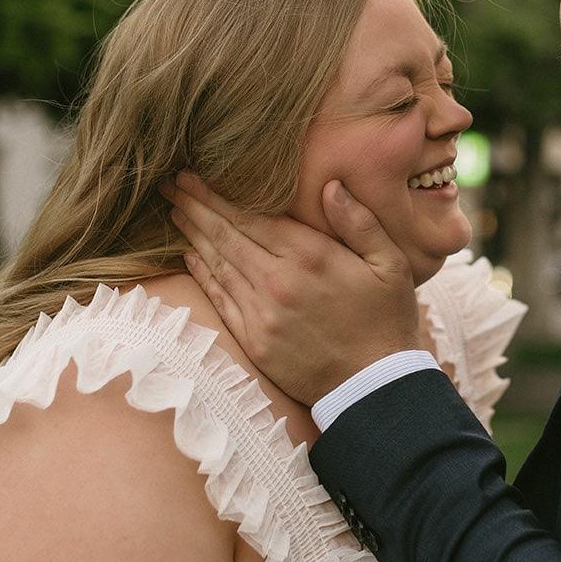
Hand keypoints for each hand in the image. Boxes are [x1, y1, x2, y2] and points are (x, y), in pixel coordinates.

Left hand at [163, 173, 422, 405]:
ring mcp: (262, 314)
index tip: (191, 175)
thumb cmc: (387, 320)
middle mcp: (278, 282)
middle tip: (169, 184)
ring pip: (218, 265)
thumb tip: (330, 186)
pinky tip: (190, 256)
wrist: (374, 386)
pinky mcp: (255, 341)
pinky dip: (202, 274)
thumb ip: (359, 222)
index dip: (216, 195)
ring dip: (193, 236)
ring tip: (175, 212)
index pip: (250, 217)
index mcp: (310, 257)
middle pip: (225, 236)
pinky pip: (221, 299)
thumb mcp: (390, 264)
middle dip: (195, 207)